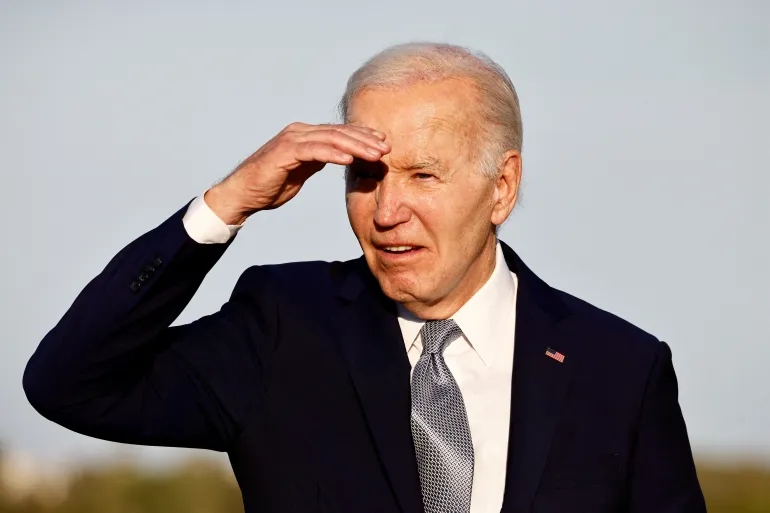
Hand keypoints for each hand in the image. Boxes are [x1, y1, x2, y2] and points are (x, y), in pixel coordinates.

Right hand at [205, 122, 389, 224]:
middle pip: (339, 132)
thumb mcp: (301, 171)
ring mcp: (291, 140)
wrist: (243, 194)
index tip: (383, 143)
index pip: (339, 132)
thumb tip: (338, 157)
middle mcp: (299, 133)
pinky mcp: (284, 153)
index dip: (362, 136)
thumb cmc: (270, 184)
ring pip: (330, 139)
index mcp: (304, 136)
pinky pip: (313, 150)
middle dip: (365, 139)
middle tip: (386, 148)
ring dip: (356, 145)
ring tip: (374, 153)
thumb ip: (317, 161)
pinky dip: (333, 153)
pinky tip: (349, 159)